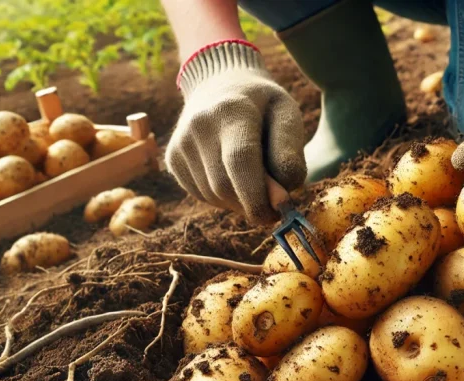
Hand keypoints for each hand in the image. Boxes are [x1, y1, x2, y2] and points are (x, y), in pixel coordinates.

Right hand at [167, 41, 305, 223]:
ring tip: (254, 181)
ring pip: (213, 195)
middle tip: (274, 205)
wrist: (219, 83)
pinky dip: (223, 197)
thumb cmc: (263, 104)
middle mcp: (199, 126)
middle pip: (224, 186)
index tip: (278, 214)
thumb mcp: (287, 114)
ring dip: (239, 201)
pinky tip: (234, 177)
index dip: (258, 196)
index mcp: (231, 110)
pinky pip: (202, 195)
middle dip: (252, 204)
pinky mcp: (173, 159)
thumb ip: (290, 154)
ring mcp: (181, 143)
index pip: (240, 162)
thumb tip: (281, 198)